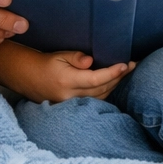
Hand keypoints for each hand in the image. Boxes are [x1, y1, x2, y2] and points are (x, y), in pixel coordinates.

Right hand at [16, 50, 135, 103]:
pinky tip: (114, 82)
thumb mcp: (59, 55)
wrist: (29, 78)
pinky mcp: (74, 107)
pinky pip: (95, 100)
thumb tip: (91, 61)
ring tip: (126, 72)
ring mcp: (72, 104)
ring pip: (101, 96)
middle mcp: (70, 96)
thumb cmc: (46, 63)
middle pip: (102, 88)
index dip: (112, 72)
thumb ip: (75, 58)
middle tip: (133, 65)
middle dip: (119, 77)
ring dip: (115, 85)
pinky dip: (107, 91)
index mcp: (67, 80)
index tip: (126, 64)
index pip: (95, 79)